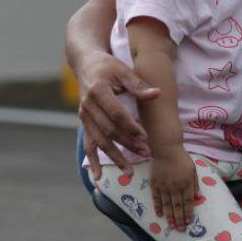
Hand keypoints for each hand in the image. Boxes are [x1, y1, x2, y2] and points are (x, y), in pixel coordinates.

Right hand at [77, 53, 160, 179]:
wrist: (86, 63)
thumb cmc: (108, 66)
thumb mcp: (123, 70)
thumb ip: (138, 84)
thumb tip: (156, 93)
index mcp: (98, 91)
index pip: (116, 113)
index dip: (130, 126)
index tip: (145, 136)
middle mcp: (88, 106)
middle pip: (108, 130)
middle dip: (127, 144)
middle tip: (145, 153)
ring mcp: (84, 116)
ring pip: (99, 141)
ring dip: (114, 156)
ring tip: (129, 170)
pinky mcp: (84, 123)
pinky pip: (88, 144)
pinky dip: (92, 161)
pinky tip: (98, 177)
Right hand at [149, 145, 199, 230]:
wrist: (166, 150)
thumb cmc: (182, 159)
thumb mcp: (193, 170)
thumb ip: (195, 184)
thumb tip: (198, 198)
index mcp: (186, 183)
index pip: (188, 202)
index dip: (188, 213)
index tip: (189, 222)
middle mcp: (175, 187)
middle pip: (177, 206)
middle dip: (179, 219)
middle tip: (180, 229)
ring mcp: (164, 186)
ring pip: (167, 205)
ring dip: (169, 216)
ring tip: (171, 226)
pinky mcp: (155, 184)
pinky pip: (156, 198)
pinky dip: (158, 207)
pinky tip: (159, 215)